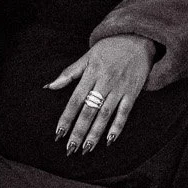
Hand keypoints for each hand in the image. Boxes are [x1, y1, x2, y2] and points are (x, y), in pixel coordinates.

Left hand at [49, 35, 153, 154]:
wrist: (138, 39)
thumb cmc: (110, 48)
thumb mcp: (87, 56)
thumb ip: (69, 73)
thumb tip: (50, 86)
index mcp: (91, 73)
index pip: (75, 100)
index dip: (67, 117)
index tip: (58, 133)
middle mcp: (105, 82)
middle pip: (89, 111)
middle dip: (79, 131)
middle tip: (70, 149)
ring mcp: (120, 88)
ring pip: (105, 114)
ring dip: (95, 133)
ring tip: (86, 148)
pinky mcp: (133, 93)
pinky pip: (124, 113)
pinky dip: (117, 127)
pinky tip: (109, 140)